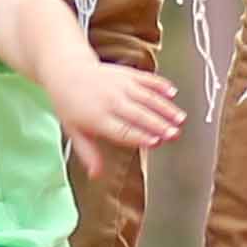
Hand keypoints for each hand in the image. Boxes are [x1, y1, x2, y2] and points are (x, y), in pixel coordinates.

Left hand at [49, 58, 185, 152]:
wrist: (67, 71)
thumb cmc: (71, 104)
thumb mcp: (75, 132)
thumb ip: (88, 154)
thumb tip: (96, 175)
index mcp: (97, 118)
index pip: (122, 129)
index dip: (139, 136)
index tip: (155, 142)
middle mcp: (111, 101)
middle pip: (138, 114)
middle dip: (158, 124)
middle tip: (174, 134)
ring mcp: (120, 85)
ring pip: (146, 97)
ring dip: (165, 108)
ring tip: (180, 118)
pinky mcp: (127, 73)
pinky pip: (146, 79)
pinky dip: (160, 85)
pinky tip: (172, 92)